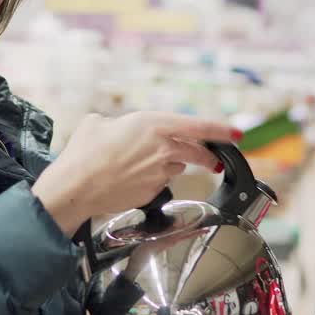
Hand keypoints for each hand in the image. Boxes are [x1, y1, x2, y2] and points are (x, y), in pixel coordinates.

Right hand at [33, 111, 240, 234]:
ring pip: (176, 168)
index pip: (199, 126)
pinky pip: (160, 184)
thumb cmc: (84, 153)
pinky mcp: (154, 192)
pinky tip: (130, 180)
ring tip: (140, 166)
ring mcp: (161, 172)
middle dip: (208, 157)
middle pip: (198, 153)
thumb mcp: (97, 123)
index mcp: (154, 124)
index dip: (221, 130)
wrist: (77, 186)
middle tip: (212, 160)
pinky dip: (151, 181)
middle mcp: (163, 148)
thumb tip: (115, 128)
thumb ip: (116, 122)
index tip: (236, 133)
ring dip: (168, 166)